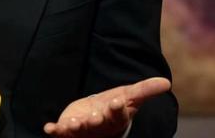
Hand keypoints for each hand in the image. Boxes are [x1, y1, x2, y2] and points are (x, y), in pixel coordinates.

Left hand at [43, 77, 170, 137]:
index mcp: (116, 116)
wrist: (96, 116)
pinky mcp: (68, 129)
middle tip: (94, 117)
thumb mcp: (130, 96)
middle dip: (96, 121)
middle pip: (99, 123)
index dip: (117, 109)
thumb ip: (145, 90)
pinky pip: (61, 131)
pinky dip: (55, 130)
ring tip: (72, 124)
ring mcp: (84, 129)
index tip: (116, 102)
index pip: (119, 113)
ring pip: (80, 129)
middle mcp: (100, 125)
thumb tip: (166, 82)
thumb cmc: (114, 107)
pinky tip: (49, 128)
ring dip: (76, 127)